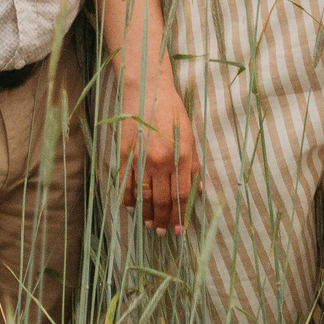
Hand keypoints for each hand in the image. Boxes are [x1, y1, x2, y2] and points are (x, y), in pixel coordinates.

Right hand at [115, 59, 199, 233]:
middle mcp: (160, 160)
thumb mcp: (190, 136)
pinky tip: (132, 206)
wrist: (147, 90)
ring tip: (150, 224)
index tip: (179, 230)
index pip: (181, 195)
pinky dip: (128, 198)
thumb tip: (198, 191)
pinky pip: (126, 183)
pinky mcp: (124, 154)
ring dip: (147, 214)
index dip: (180, 215)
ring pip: (143, 196)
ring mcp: (140, 158)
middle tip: (163, 233)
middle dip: (164, 220)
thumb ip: (193, 166)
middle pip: (163, 200)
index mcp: (180, 156)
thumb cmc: (172, 112)